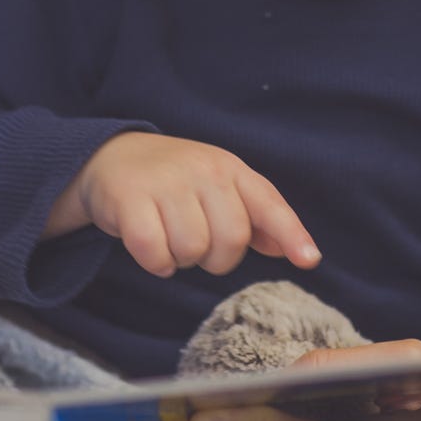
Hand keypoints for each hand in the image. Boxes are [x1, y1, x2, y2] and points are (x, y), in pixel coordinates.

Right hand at [51, 132, 320, 277]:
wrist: (111, 156)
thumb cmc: (175, 181)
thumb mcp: (218, 187)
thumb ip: (256, 218)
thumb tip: (296, 252)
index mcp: (230, 169)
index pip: (268, 204)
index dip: (291, 234)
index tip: (309, 260)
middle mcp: (203, 170)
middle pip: (231, 241)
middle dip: (215, 259)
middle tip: (197, 244)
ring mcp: (166, 182)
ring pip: (192, 251)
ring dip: (181, 260)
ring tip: (169, 238)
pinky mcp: (130, 198)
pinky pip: (154, 252)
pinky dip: (155, 263)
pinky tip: (150, 249)